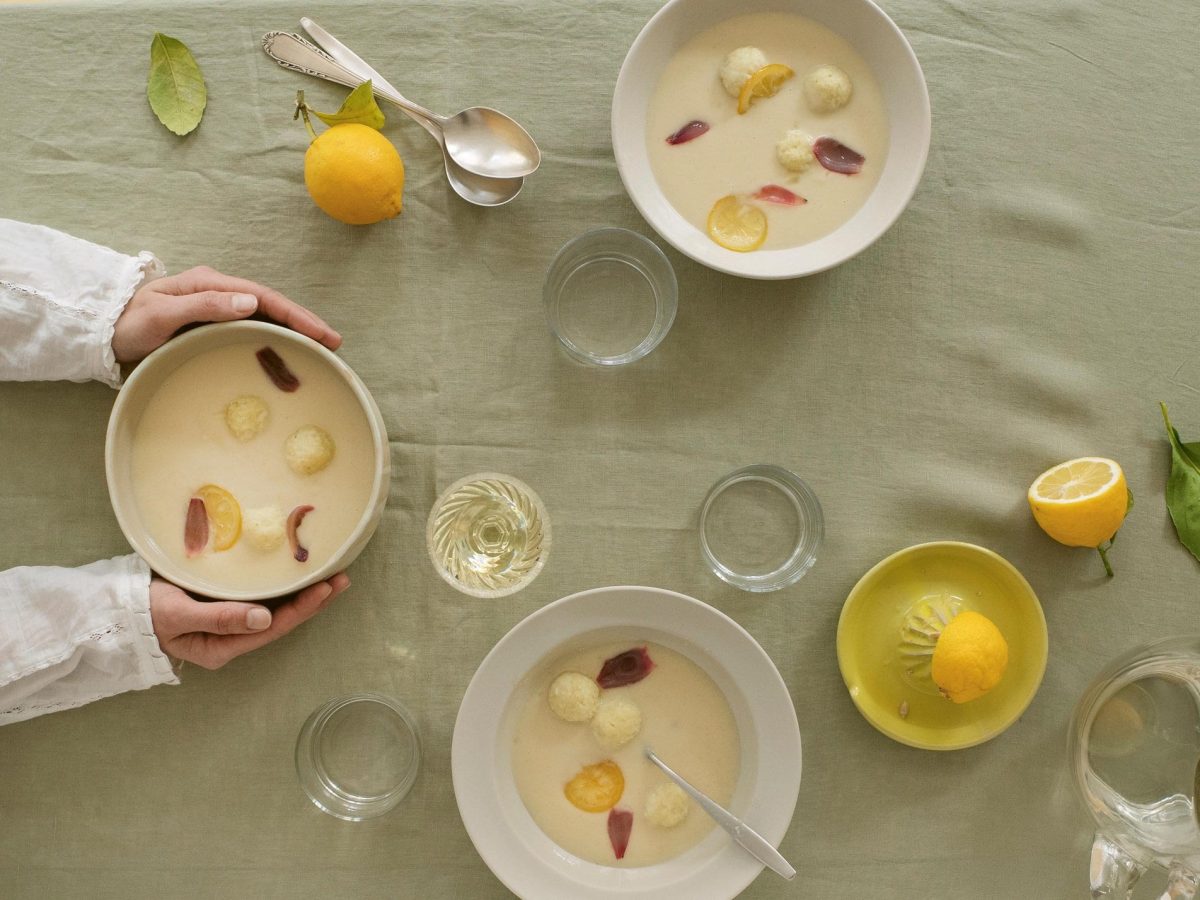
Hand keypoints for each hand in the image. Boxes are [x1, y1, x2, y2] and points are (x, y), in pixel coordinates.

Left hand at [112, 266, 341, 363]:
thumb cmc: (128, 323)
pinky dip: (274, 335)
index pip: (264, 297)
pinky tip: (287, 348)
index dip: (296, 315)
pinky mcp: (212, 321)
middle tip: (334, 343)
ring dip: (293, 330)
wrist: (101, 330)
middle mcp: (218, 290)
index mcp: (210, 283)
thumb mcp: (163, 314)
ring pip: (264, 315)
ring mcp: (216, 305)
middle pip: (271, 305)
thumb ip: (205, 305)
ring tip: (320, 347)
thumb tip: (251, 301)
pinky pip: (251, 326)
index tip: (322, 333)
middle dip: (305, 322)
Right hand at [149, 573, 349, 669]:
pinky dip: (283, 587)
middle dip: (313, 602)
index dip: (302, 608)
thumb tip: (265, 619)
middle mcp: (232, 638)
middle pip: (281, 620)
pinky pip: (261, 599)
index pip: (273, 628)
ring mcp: (229, 623)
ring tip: (331, 577)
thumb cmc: (143, 611)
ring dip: (303, 594)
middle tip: (342, 580)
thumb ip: (220, 617)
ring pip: (275, 609)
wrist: (116, 607)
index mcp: (223, 647)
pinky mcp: (224, 606)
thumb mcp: (179, 614)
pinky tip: (298, 575)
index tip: (327, 589)